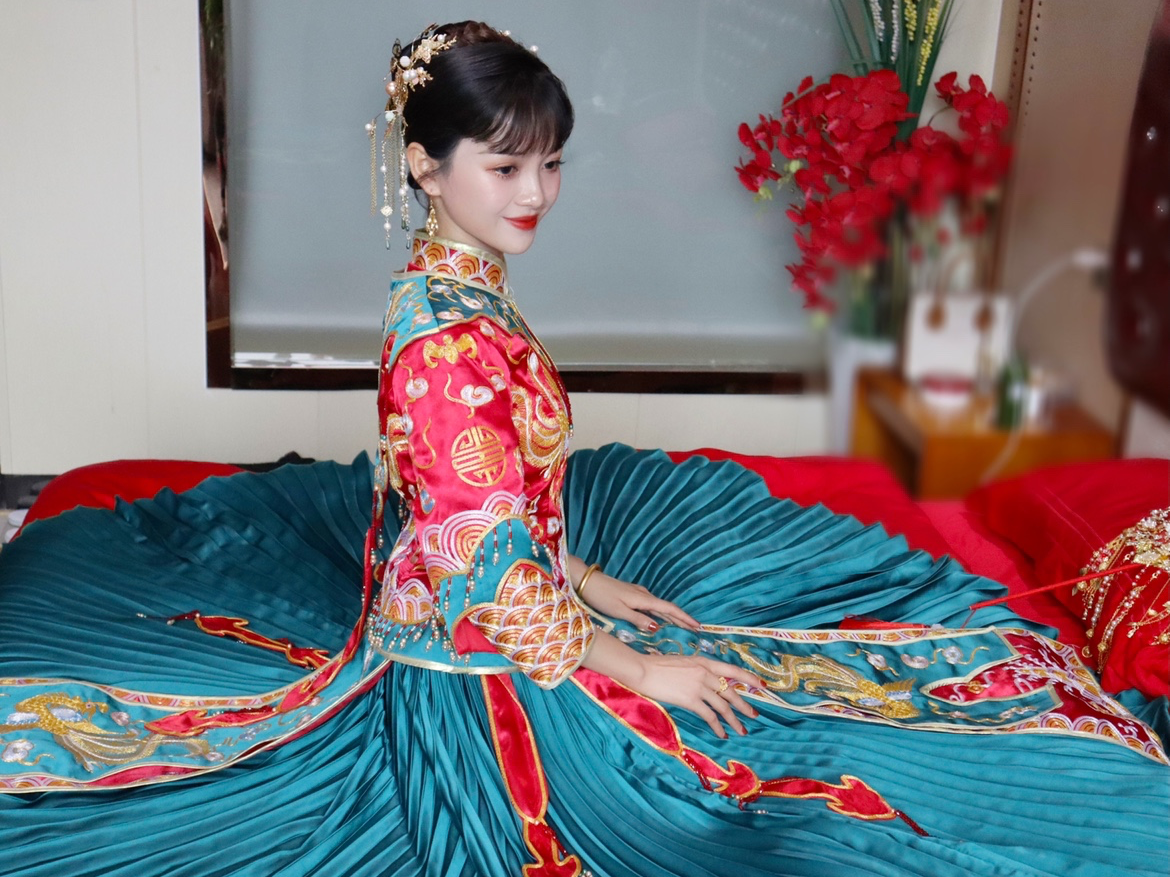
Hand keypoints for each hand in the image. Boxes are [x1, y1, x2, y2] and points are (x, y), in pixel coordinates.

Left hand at [579, 569, 698, 632]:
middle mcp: (644, 595)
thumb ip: (638, 619)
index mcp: (643, 599)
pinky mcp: (631, 594)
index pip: (669, 609)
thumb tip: (657, 627)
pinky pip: (651, 605)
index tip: (698, 626)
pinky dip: (660, 613)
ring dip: (672, 616)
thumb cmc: (602, 597)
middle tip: (695, 630)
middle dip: (682, 619)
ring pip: (659, 607)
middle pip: (667, 608)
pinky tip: (660, 619)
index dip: (684, 618)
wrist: (587, 581)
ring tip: (682, 626)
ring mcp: (638, 593)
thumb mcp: (619, 611)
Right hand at [632, 652, 761, 738]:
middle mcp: (705, 672)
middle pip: (731, 691)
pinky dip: (718, 727)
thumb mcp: (683, 662)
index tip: (763, 686)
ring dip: (734, 720)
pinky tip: (722, 734)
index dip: (750, 678)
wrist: (643, 670)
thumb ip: (697, 670)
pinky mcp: (690, 699)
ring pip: (723, 706)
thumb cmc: (657, 666)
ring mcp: (698, 686)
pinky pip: (710, 716)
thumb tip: (707, 682)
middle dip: (744, 705)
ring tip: (742, 731)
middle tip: (754, 715)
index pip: (733, 670)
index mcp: (703, 661)